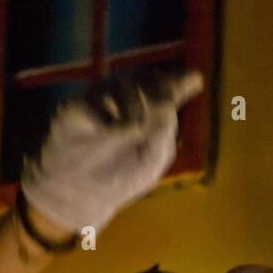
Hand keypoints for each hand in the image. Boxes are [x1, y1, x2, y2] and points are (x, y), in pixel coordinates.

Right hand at [19, 66, 204, 234]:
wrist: (83, 194)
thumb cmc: (123, 178)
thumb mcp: (154, 158)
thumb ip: (165, 129)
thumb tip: (169, 101)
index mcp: (152, 113)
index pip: (169, 88)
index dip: (182, 80)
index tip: (195, 79)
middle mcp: (128, 101)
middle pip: (149, 78)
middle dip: (161, 88)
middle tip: (166, 103)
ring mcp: (102, 100)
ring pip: (125, 84)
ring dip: (136, 103)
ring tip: (135, 124)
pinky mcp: (78, 107)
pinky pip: (96, 102)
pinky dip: (109, 116)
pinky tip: (111, 128)